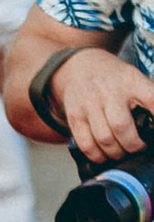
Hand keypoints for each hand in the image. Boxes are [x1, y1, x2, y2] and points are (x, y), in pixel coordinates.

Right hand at [55, 50, 153, 166]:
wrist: (78, 66)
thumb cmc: (111, 77)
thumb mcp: (135, 78)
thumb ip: (148, 98)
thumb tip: (153, 125)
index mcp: (131, 80)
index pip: (151, 99)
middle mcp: (109, 91)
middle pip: (122, 127)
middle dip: (133, 145)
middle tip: (137, 147)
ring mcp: (89, 104)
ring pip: (104, 139)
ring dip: (116, 153)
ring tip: (120, 151)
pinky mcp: (75, 116)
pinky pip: (86, 144)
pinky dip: (97, 155)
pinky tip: (103, 154)